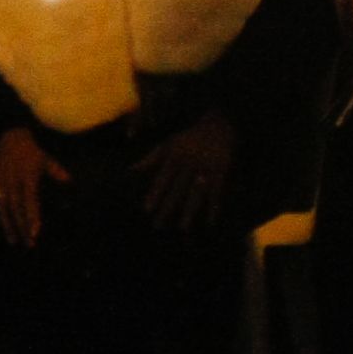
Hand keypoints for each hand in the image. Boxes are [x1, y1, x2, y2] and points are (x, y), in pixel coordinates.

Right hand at [0, 127, 69, 248]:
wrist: (10, 136)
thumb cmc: (32, 152)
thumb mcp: (45, 159)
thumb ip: (56, 171)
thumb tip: (70, 181)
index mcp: (27, 176)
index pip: (30, 200)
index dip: (32, 216)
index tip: (35, 232)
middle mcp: (12, 179)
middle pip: (16, 208)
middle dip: (22, 226)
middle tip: (29, 243)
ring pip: (1, 206)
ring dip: (6, 224)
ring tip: (13, 241)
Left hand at [135, 110, 235, 230]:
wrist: (219, 124)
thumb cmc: (189, 137)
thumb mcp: (169, 144)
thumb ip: (150, 158)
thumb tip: (131, 170)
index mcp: (174, 156)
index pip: (162, 178)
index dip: (155, 194)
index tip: (146, 209)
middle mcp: (189, 162)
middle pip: (177, 189)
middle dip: (168, 207)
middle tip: (158, 225)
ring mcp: (205, 167)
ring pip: (196, 193)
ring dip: (190, 211)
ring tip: (182, 228)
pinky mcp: (221, 170)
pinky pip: (217, 192)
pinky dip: (214, 207)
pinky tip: (210, 222)